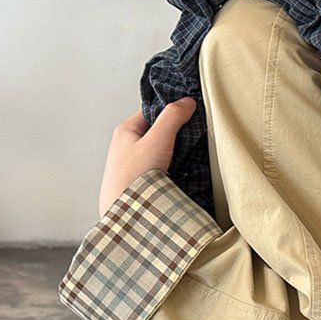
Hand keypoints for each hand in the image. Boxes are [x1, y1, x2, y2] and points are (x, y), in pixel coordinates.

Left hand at [98, 98, 196, 216]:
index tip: (191, 111)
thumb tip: (186, 102)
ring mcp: (135, 166)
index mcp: (126, 131)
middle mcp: (128, 147)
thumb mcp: (156, 141)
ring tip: (192, 157)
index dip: (172, 110)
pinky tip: (184, 174)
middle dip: (177, 134)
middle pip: (158, 132)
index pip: (152, 111)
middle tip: (195, 135)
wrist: (125, 217)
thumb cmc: (131, 180)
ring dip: (177, 154)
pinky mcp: (142, 183)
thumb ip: (172, 118)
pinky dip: (175, 170)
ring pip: (162, 152)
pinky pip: (163, 170)